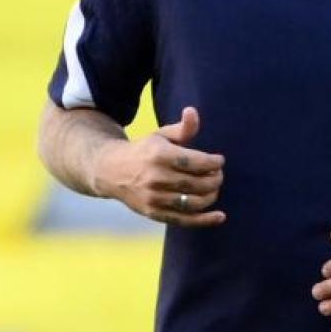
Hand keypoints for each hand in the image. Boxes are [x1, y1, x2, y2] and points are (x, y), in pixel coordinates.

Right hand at [92, 107, 224, 226]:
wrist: (110, 171)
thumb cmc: (144, 150)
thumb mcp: (161, 135)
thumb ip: (182, 128)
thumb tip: (193, 111)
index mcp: (160, 156)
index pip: (196, 162)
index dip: (214, 162)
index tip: (219, 160)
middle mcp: (156, 178)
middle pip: (198, 183)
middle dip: (215, 179)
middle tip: (218, 174)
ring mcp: (154, 198)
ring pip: (193, 202)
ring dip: (211, 195)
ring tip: (214, 188)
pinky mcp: (153, 213)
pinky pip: (183, 220)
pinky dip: (204, 220)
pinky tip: (220, 216)